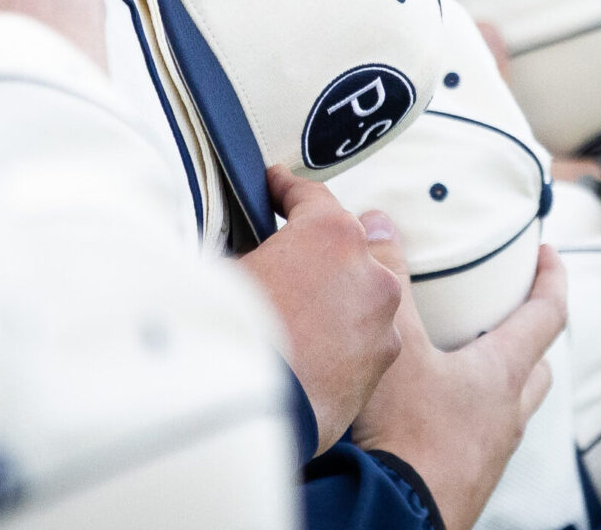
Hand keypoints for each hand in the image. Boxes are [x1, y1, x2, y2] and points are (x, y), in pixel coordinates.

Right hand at [240, 167, 403, 454]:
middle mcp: (370, 272)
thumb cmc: (225, 335)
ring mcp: (382, 321)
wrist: (242, 415)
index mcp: (330, 234)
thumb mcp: (219, 274)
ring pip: (361, 293)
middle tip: (283, 254)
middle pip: (345, 245)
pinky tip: (309, 349)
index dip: (285, 188)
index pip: (310, 196)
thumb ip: (241, 253)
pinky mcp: (381, 365)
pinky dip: (340, 336)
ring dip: (334, 295)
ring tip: (296, 310)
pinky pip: (361, 337)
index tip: (274, 186)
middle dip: (316, 246)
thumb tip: (240, 255)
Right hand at [354, 237, 568, 529]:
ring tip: (470, 365)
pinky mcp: (468, 479)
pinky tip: (437, 417)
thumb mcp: (396, 345)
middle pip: (537, 366)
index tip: (551, 255)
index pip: (547, 313)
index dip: (552, 279)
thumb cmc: (407, 435)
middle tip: (512, 312)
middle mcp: (507, 412)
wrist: (398, 517)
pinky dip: (472, 418)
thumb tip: (380, 226)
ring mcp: (492, 451)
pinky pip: (482, 439)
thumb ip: (390, 282)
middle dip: (531, 335)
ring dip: (502, 381)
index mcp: (502, 372)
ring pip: (513, 407)